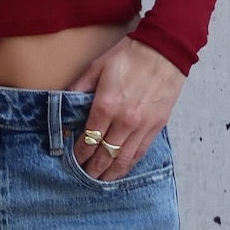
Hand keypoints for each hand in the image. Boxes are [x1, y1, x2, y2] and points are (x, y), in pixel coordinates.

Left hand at [68, 33, 184, 180]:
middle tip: (82, 176)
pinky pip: (140, 153)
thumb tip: (64, 107)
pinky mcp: (157, 126)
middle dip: (91, 169)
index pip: (88, 140)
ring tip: (99, 180)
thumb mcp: (97, 67)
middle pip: (104, 154)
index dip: (78, 154)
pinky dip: (129, 165)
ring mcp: (142, 125)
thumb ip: (78, 89)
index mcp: (106, 104)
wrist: (164, 49)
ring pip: (123, 159)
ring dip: (110, 173)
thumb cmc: (129, 55)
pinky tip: (121, 170)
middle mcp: (124, 120)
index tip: (72, 160)